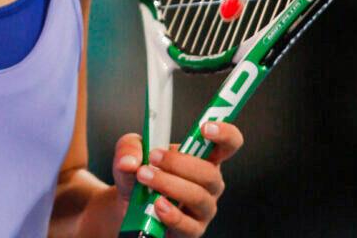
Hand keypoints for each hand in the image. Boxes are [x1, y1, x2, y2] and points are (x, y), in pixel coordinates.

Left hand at [111, 123, 242, 236]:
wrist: (127, 208)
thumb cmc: (140, 174)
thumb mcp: (130, 153)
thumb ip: (130, 148)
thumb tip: (130, 162)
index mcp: (204, 158)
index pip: (229, 143)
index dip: (224, 133)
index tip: (205, 128)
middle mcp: (209, 183)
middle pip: (210, 172)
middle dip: (179, 163)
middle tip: (153, 157)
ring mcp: (203, 209)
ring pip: (199, 197)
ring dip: (170, 185)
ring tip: (144, 177)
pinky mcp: (192, 230)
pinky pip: (188, 225)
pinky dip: (171, 214)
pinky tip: (157, 205)